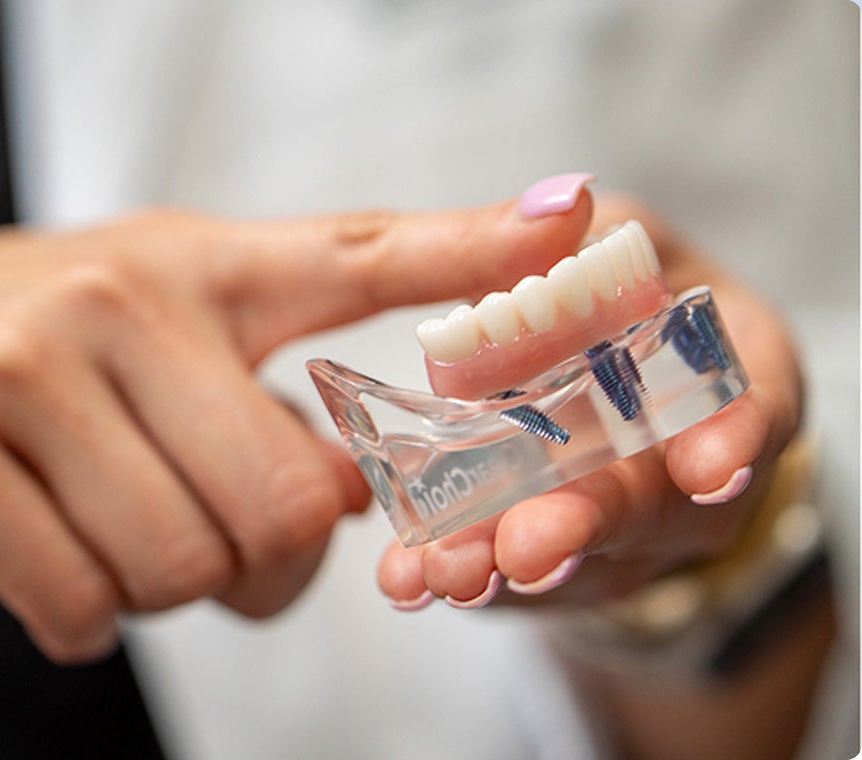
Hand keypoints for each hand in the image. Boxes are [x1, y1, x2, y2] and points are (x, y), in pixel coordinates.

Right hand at [0, 198, 592, 661]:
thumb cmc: (44, 368)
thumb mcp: (162, 346)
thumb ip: (270, 408)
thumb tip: (345, 499)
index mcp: (205, 267)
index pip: (363, 251)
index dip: (474, 244)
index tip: (575, 222)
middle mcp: (124, 297)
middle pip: (285, 508)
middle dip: (260, 565)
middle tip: (203, 538)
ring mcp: (25, 364)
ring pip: (184, 568)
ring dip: (161, 588)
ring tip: (108, 528)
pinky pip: (79, 602)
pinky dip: (79, 616)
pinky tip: (43, 559)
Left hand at [378, 197, 802, 608]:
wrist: (582, 371)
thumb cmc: (610, 295)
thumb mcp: (605, 248)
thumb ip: (578, 241)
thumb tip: (560, 204)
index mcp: (722, 371)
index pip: (754, 407)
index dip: (734, 437)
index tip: (706, 470)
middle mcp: (681, 467)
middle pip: (650, 507)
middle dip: (588, 525)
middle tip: (529, 546)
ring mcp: (621, 527)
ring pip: (578, 559)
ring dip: (508, 568)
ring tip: (448, 575)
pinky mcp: (557, 558)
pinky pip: (517, 580)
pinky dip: (464, 578)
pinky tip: (410, 581)